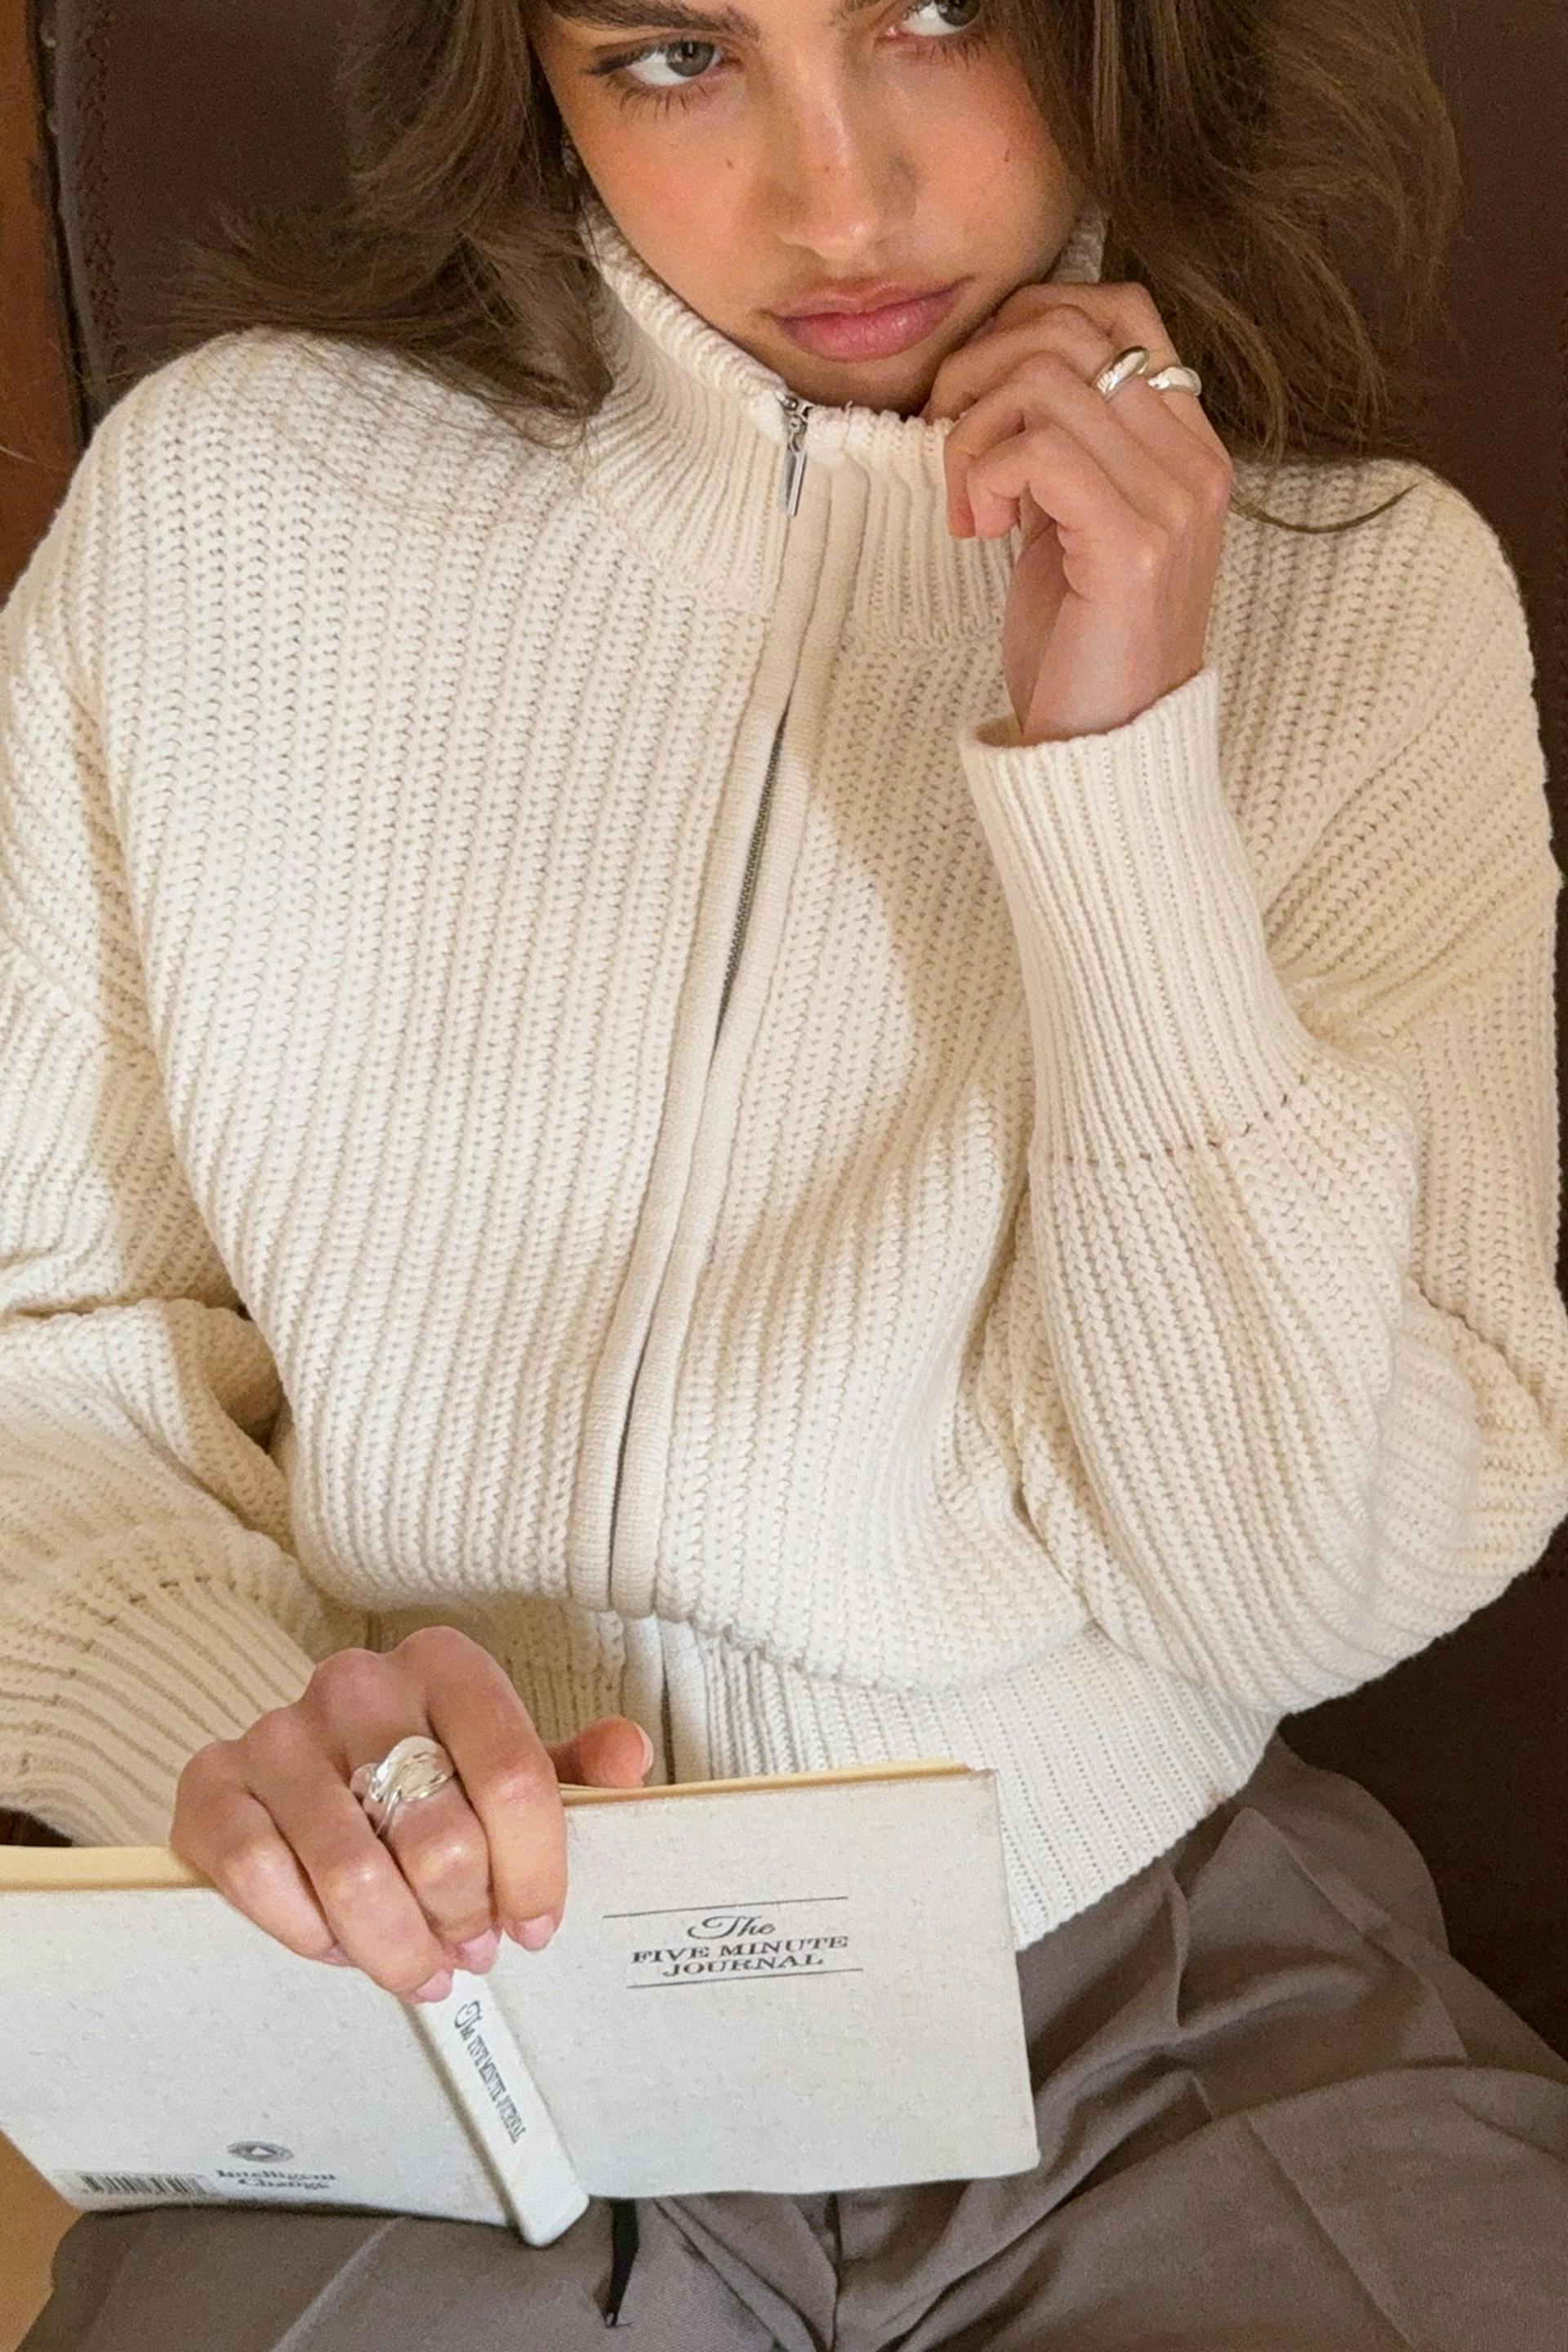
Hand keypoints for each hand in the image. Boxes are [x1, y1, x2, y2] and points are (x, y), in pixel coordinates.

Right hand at [171, 1625, 653, 2002]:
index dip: (534, 1872)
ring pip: (352, 1872)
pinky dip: (306, 1932)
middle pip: (440, 1837)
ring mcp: (278, 1730)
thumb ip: (572, 1769)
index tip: (533, 1926)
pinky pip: (261, 1878)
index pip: (516, 1777)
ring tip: (419, 1970)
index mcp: (446, 1664)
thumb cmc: (423, 1777)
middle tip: (470, 1953)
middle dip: (464, 1920)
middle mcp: (359, 1682)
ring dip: (394, 1946)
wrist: (299, 1773)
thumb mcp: (506, 1767)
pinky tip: (335, 1945)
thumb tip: (627, 1756)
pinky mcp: (212, 1784)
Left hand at [921, 282, 1232, 745]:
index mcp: (1187, 449)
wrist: (1103, 754)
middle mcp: (1194, 463)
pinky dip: (983, 475)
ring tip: (966, 501)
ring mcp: (1172, 501)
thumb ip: (1057, 453)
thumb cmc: (1078, 651)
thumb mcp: (1068, 530)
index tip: (977, 391)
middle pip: (1076, 327)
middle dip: (982, 364)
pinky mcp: (1132, 543)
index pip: (1122, 311)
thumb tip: (991, 380)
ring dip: (973, 429)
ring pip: (1047, 377)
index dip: (1030, 321)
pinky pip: (1037, 446)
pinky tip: (979, 531)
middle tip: (943, 435)